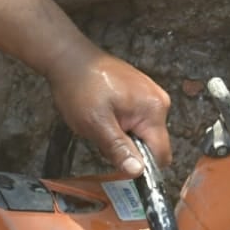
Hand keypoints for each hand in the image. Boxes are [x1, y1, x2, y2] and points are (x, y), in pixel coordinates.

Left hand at [46, 42, 170, 177]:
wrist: (69, 58)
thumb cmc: (80, 87)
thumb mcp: (96, 124)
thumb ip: (119, 149)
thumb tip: (137, 171)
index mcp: (154, 109)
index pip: (161, 154)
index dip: (142, 165)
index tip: (120, 162)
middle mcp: (159, 102)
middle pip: (152, 144)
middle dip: (128, 147)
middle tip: (103, 134)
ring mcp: (151, 95)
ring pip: (142, 133)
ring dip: (123, 135)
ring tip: (102, 121)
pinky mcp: (141, 92)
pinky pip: (137, 120)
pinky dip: (121, 123)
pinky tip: (104, 112)